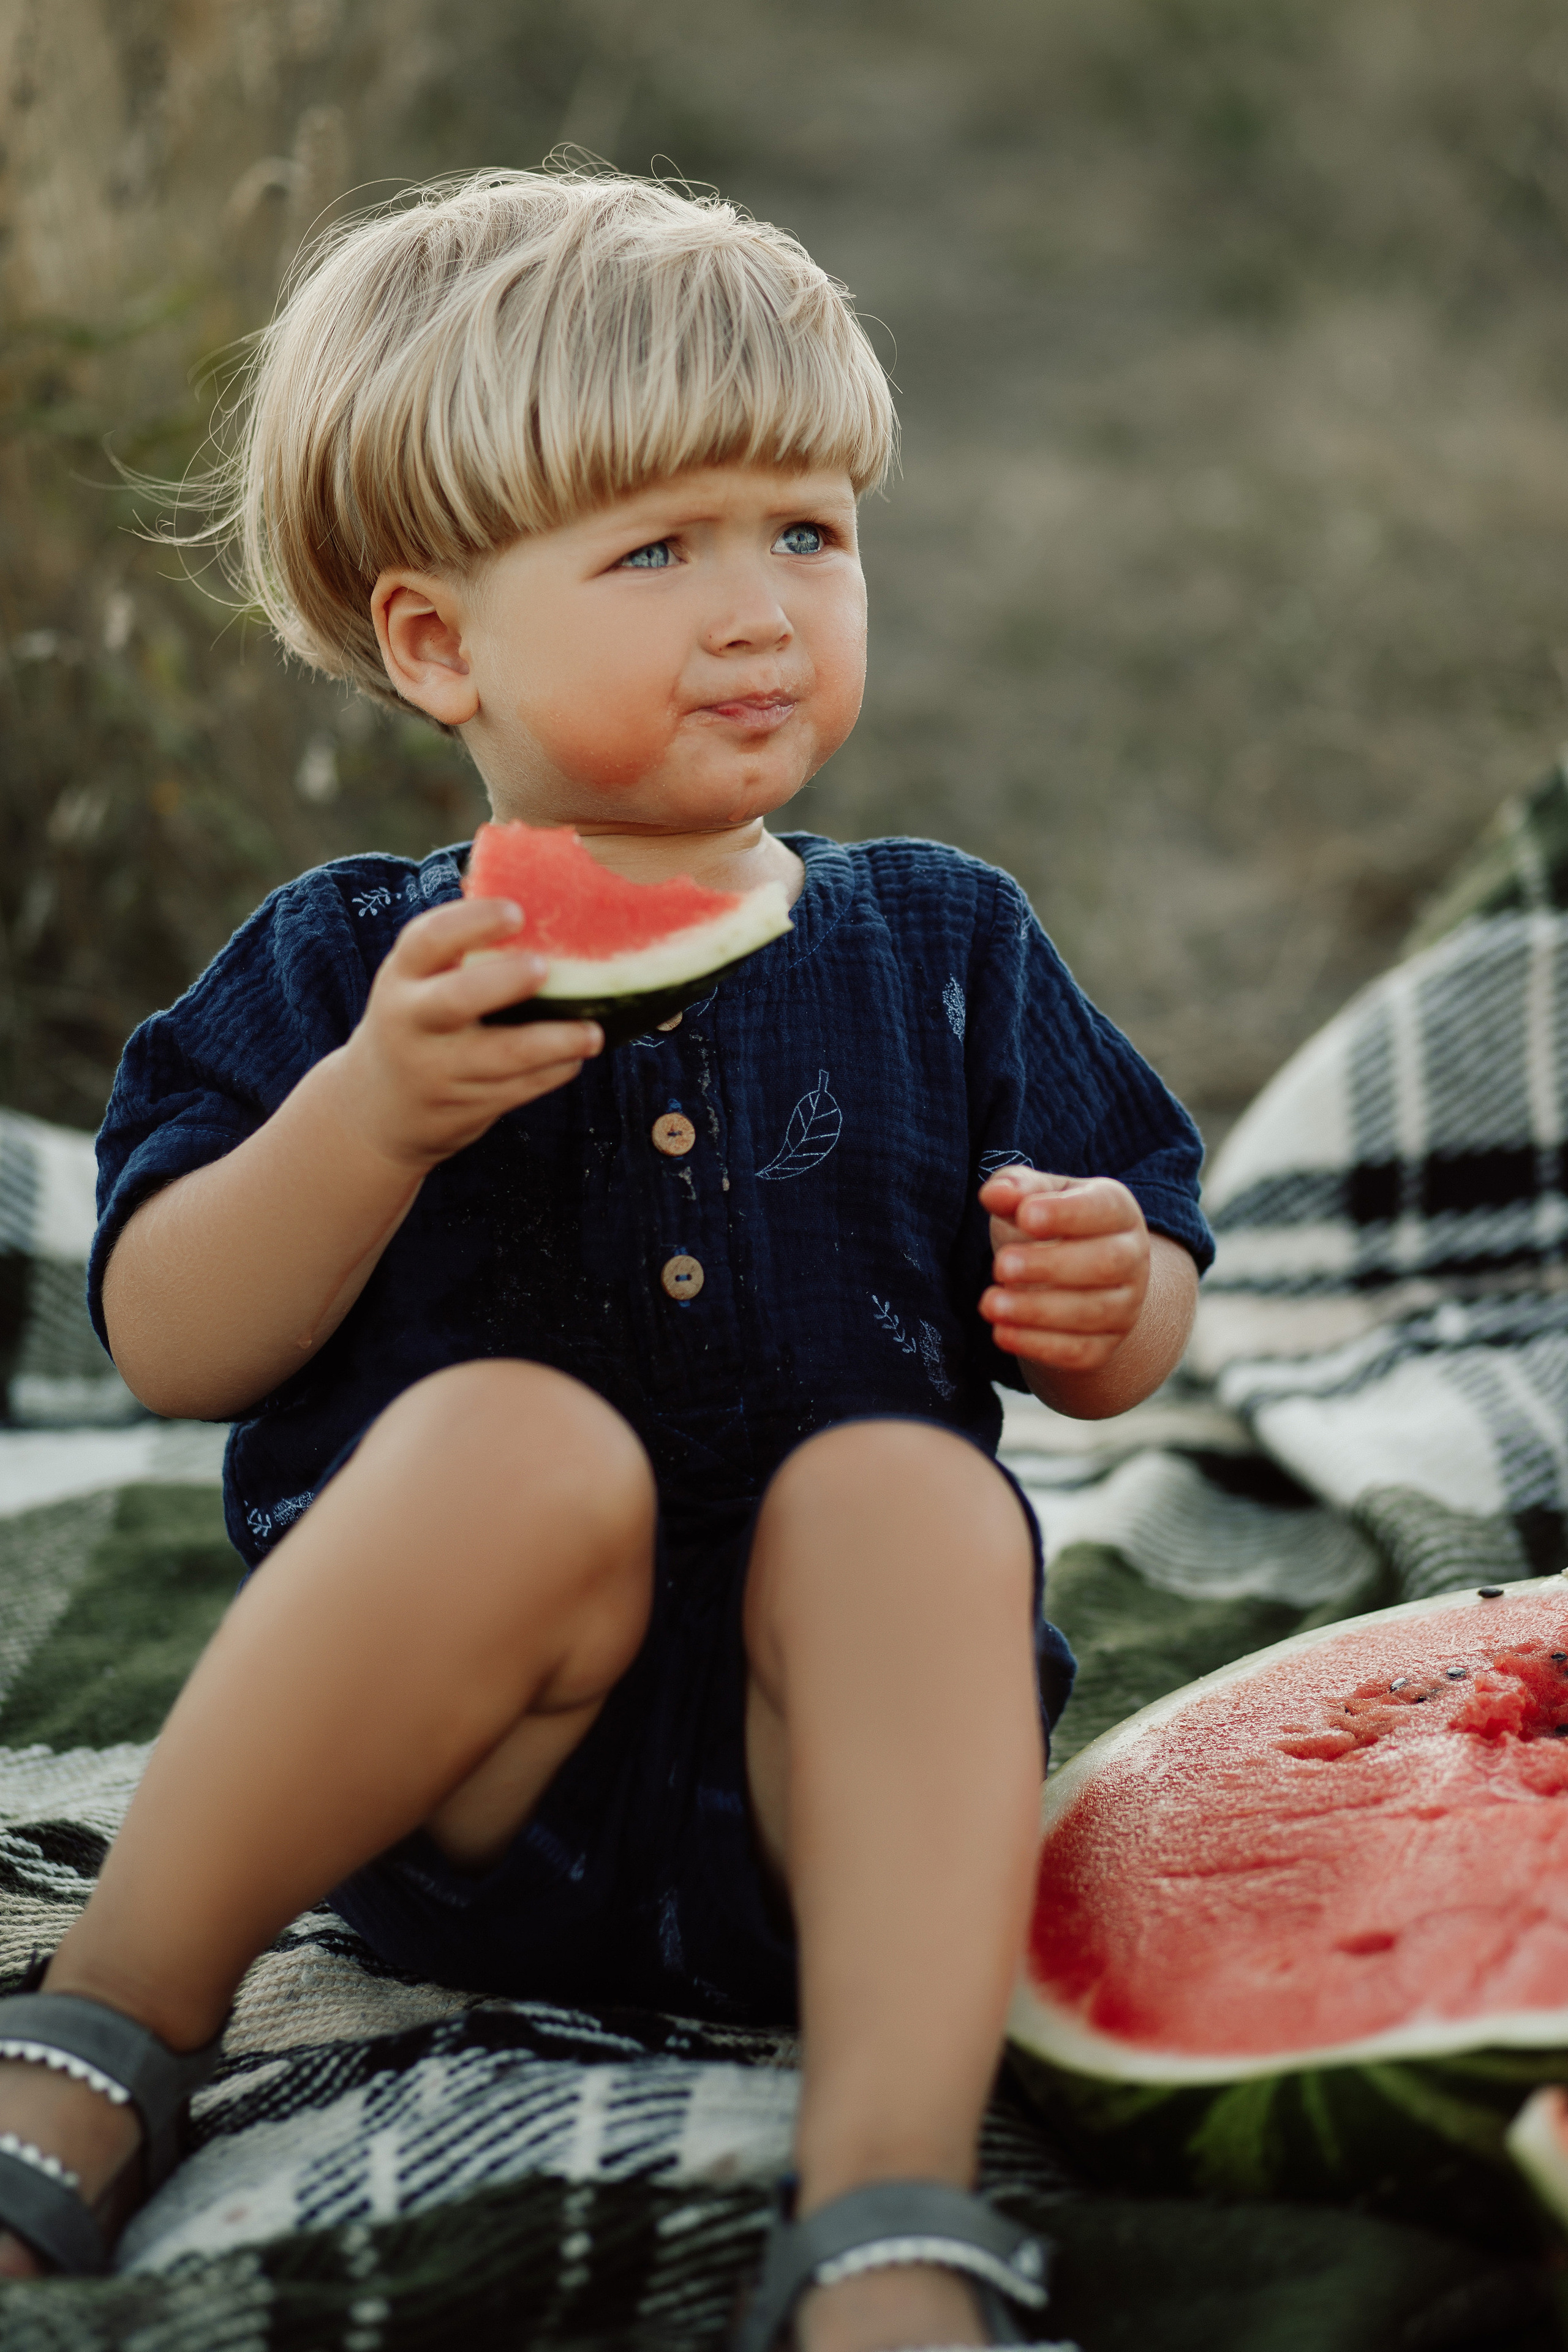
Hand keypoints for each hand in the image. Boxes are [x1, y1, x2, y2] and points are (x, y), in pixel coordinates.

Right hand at [329, 897, 602, 1170]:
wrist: (376, 1106)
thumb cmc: (418, 1019)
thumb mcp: (418, 981)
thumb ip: (461, 950)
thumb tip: (540, 895)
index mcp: (402, 976)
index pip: (427, 940)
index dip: (471, 922)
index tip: (516, 911)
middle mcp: (412, 1021)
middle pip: (455, 1001)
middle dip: (502, 983)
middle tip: (545, 967)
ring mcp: (436, 1069)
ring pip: (499, 1057)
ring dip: (551, 1044)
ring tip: (593, 1032)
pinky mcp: (462, 1107)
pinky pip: (515, 1090)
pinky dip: (551, 1073)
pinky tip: (576, 1057)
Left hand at [978, 1167, 1150, 1373]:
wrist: (1070, 1281)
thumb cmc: (1047, 1227)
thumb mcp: (1033, 1198)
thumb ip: (1014, 1188)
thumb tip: (995, 1194)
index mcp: (1118, 1211)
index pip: (1104, 1209)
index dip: (1066, 1213)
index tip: (1024, 1216)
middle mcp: (1132, 1258)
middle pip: (1106, 1263)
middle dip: (1050, 1266)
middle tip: (1000, 1266)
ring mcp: (1126, 1306)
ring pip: (1093, 1313)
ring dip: (1037, 1311)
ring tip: (989, 1304)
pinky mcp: (1107, 1345)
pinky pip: (1081, 1352)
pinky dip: (1040, 1345)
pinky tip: (1002, 1333)